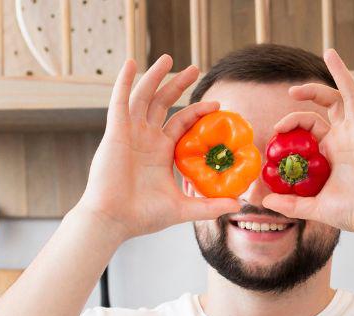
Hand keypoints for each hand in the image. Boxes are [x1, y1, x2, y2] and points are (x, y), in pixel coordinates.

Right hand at [74, 55, 240, 241]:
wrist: (115, 220)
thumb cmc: (143, 216)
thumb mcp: (183, 208)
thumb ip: (209, 206)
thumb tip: (237, 205)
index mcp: (161, 152)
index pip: (181, 123)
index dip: (198, 111)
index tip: (217, 104)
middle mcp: (146, 138)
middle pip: (164, 103)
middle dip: (178, 84)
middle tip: (195, 68)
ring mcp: (130, 133)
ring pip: (144, 97)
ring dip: (155, 76)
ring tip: (169, 57)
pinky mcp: (116, 132)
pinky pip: (120, 101)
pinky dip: (125, 81)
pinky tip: (133, 63)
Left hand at [261, 50, 353, 235]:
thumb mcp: (316, 207)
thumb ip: (291, 203)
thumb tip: (263, 202)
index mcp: (333, 150)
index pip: (310, 125)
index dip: (292, 122)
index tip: (277, 130)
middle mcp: (347, 137)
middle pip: (329, 102)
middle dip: (310, 91)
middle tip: (291, 89)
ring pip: (350, 94)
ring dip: (340, 72)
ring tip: (330, 52)